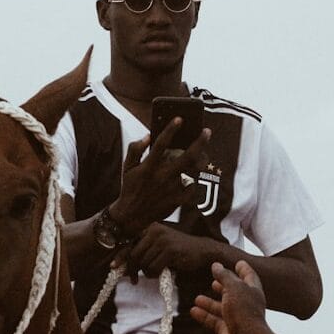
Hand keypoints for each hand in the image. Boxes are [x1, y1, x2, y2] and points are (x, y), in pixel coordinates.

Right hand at [111, 119, 209, 235]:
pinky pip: (191, 186)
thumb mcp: (126, 167)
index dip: (170, 129)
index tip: (179, 118)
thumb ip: (135, 149)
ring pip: (193, 171)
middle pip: (187, 156)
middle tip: (207, 131)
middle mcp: (162, 177)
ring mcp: (172, 189)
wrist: (132, 215)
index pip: (161, 143)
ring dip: (200, 160)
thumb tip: (148, 136)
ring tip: (203, 153)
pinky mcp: (178, 200)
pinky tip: (190, 175)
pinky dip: (192, 179)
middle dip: (200, 142)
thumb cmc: (130, 187)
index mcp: (148, 167)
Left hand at [120, 223, 219, 279]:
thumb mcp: (158, 248)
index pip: (129, 242)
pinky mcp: (170, 250)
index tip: (113, 266)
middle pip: (134, 255)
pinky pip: (154, 268)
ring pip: (144, 263)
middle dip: (132, 270)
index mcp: (150, 228)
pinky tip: (162, 272)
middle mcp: (155, 230)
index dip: (120, 256)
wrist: (202, 250)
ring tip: (156, 272)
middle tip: (134, 280)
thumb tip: (121, 267)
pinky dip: (155, 274)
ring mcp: (163, 240)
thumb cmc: (178, 251)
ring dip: (147, 273)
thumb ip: (142, 253)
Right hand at [191, 261, 267, 333]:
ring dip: (209, 303)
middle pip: (234, 293)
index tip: (239, 263)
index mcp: (252, 291)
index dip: (244, 269)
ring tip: (197, 298)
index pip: (249, 276)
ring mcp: (237, 318)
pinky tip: (193, 311)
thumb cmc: (244, 311)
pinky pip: (214, 321)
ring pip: (221, 308)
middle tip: (214, 281)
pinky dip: (204, 316)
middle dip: (224, 287)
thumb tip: (216, 265)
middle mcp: (246, 304)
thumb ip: (224, 276)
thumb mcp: (233, 287)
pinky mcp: (228, 330)